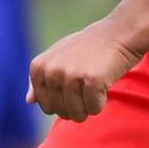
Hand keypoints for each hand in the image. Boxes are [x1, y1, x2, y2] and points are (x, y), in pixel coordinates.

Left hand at [26, 20, 143, 122]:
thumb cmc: (89, 48)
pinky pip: (93, 109)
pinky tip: (104, 84)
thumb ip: (41, 79)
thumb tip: (28, 101)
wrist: (119, 32)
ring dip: (89, 106)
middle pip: (61, 112)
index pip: (46, 106)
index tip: (74, 85)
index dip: (63, 101)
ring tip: (95, 85)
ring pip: (77, 114)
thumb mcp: (58, 57)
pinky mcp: (91, 80)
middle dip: (76, 106)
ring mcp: (70, 76)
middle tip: (87, 86)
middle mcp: (51, 71)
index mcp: (38, 67)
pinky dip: (101, 103)